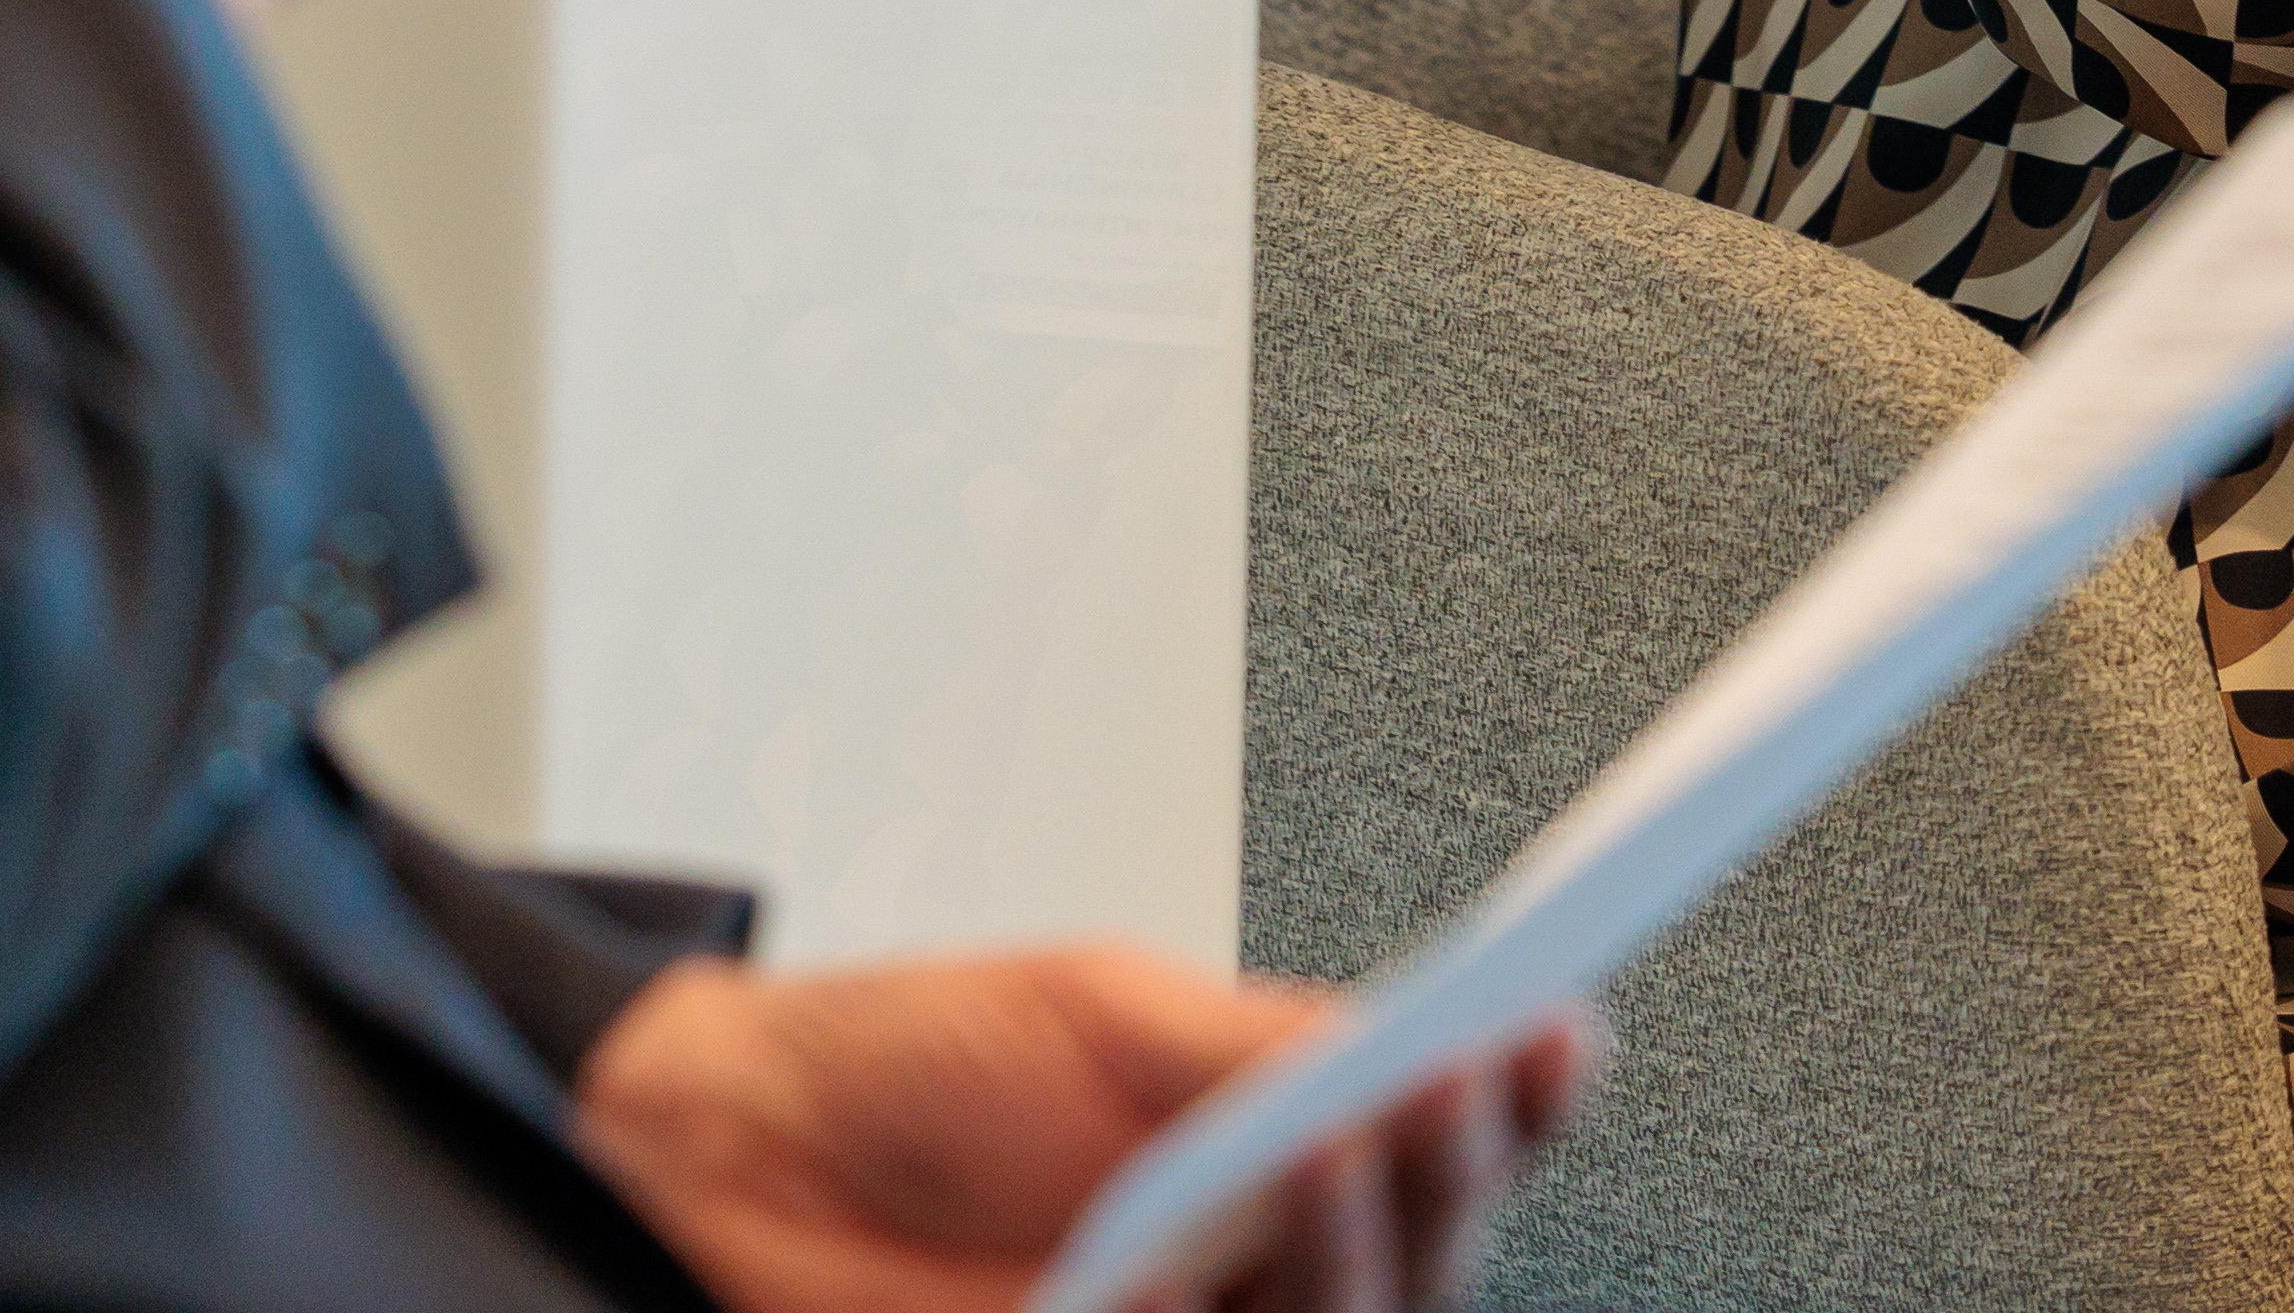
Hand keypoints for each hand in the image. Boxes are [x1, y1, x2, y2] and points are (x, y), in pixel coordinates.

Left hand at [571, 948, 1594, 1312]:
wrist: (738, 1148)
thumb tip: (1421, 1031)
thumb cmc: (913, 1066)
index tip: (1555, 1033)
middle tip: (1441, 1088)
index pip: (1446, 1145)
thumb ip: (1259, 1042)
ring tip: (1328, 1158)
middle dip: (1450, 1176)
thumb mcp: (1105, 1011)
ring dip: (1352, 1255)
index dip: (1522, 1103)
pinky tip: (1174, 1282)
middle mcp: (1258, 1262)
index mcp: (1283, 1147)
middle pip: (1423, 1261)